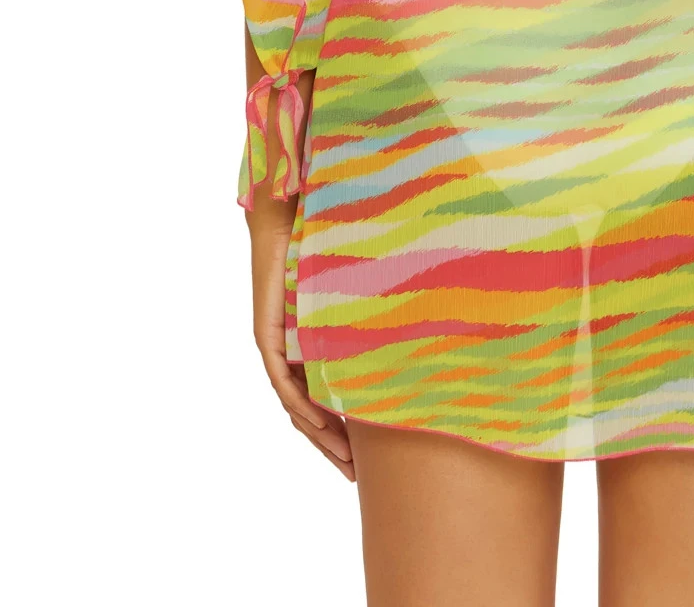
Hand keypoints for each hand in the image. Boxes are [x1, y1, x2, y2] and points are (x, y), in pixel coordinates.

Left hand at [249, 208, 354, 480]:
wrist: (288, 215)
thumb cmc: (326, 242)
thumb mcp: (357, 288)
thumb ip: (377, 307)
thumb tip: (424, 314)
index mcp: (312, 347)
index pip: (325, 402)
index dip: (344, 432)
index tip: (368, 458)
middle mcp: (292, 354)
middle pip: (308, 416)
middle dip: (332, 449)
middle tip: (356, 477)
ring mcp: (278, 347)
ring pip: (294, 407)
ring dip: (318, 437)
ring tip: (344, 463)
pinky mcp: (268, 335)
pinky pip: (283, 381)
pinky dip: (300, 405)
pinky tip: (320, 423)